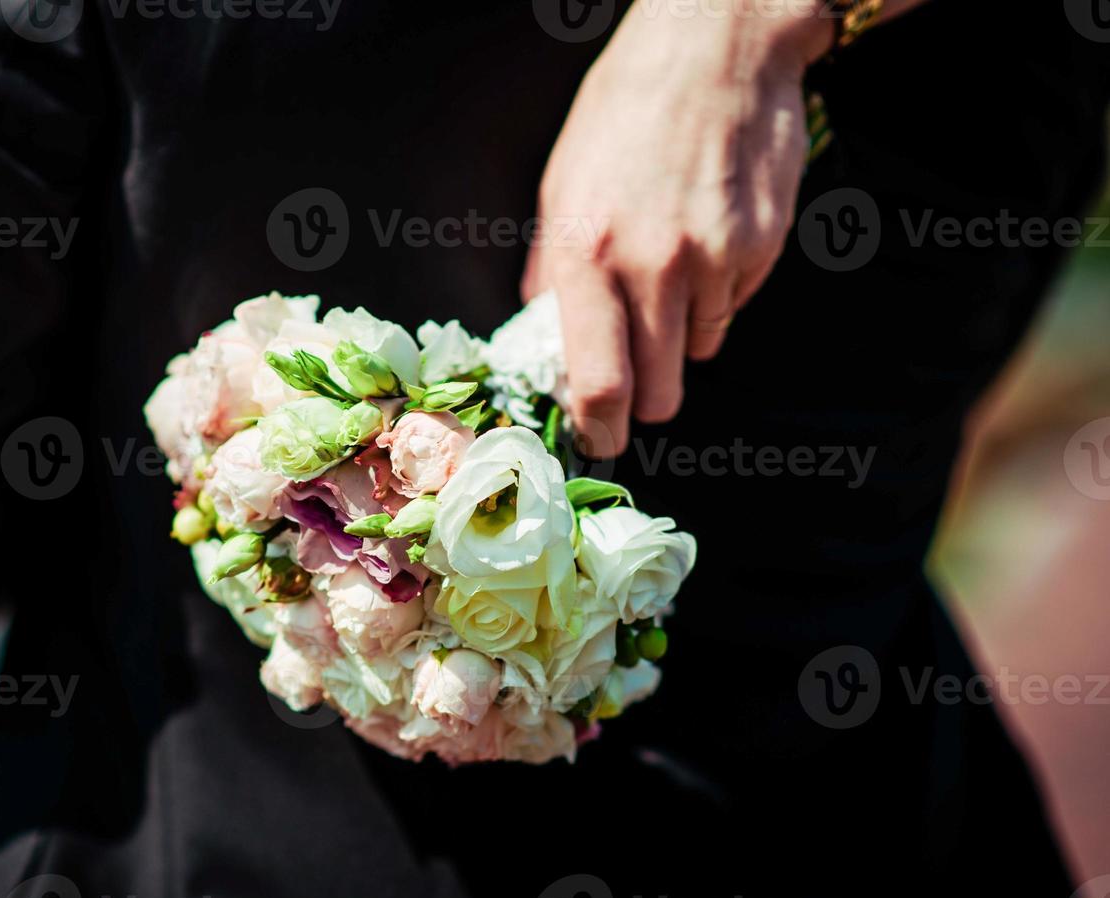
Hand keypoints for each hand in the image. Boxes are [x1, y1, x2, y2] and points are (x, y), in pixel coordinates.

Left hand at [524, 2, 832, 457]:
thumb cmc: (625, 111)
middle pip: (659, 391)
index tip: (601, 438)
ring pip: (701, 350)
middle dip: (647, 397)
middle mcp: (653, 267)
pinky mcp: (762, 248)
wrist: (715, 46)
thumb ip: (552, 272)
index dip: (601, 427)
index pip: (598, 382)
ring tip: (671, 266)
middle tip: (639, 376)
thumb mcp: (560, 186)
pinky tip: (706, 237)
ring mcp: (715, 260)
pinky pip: (736, 306)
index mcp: (586, 254)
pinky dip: (719, 292)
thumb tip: (546, 337)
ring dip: (684, 333)